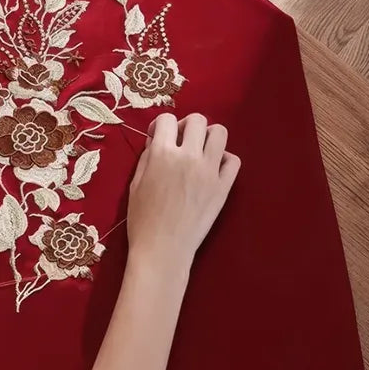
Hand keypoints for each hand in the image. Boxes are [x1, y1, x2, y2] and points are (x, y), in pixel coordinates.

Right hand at [127, 113, 240, 270]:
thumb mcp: (135, 184)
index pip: (167, 120)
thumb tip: (157, 142)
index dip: (161, 125)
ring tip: (200, 151)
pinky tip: (213, 169)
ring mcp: (209, 171)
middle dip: (187, 126)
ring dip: (208, 137)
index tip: (159, 136)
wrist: (163, 249)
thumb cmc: (142, 220)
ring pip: (220, 133)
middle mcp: (189, 157)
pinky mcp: (224, 187)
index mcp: (162, 154)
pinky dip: (224, 159)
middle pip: (197, 120)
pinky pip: (233, 160)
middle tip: (181, 141)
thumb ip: (147, 158)